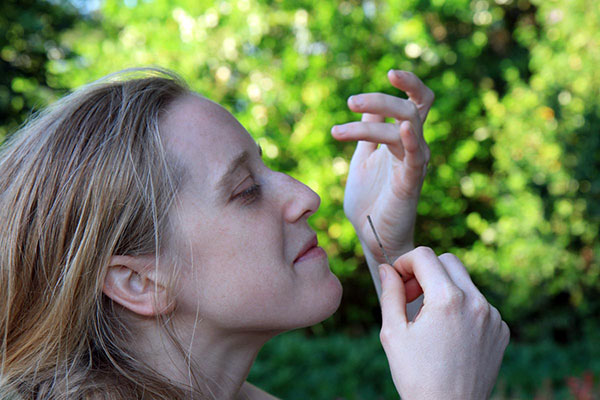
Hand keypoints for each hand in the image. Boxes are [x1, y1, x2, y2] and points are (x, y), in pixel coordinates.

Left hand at [331, 70, 433, 261]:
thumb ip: (368, 132)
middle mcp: (413, 147)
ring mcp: (414, 164)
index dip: (409, 83)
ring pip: (406, 125)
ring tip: (338, 130)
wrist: (372, 237)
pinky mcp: (411, 183)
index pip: (415, 102)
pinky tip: (401, 128)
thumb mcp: (364, 158)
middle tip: (350, 102)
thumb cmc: (369, 200)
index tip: (388, 71)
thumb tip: (366, 106)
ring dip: (374, 120)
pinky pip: (415, 157)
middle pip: (411, 106)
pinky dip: (409, 139)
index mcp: (401, 139)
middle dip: (381, 99)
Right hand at [378, 247, 509, 399]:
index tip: (397, 279)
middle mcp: (475, 302)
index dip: (405, 262)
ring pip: (465, 282)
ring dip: (444, 289)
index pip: (424, 256)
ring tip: (429, 318)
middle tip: (412, 296)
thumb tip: (388, 268)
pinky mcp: (500, 330)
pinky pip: (479, 303)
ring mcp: (492, 316)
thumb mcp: (393, 332)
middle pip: (448, 261)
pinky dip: (462, 307)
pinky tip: (448, 333)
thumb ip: (390, 293)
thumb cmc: (416, 376)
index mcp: (447, 299)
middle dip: (426, 270)